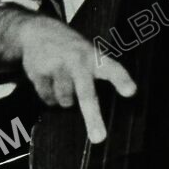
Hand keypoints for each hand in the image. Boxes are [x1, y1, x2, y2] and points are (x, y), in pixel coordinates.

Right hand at [17, 15, 135, 142]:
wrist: (37, 30)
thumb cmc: (71, 49)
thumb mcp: (89, 52)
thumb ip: (99, 71)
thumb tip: (115, 99)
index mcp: (94, 56)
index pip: (112, 69)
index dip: (121, 80)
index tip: (131, 91)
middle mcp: (77, 61)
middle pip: (86, 94)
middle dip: (93, 118)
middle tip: (99, 138)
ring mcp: (57, 66)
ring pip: (65, 101)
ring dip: (65, 100)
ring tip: (64, 84)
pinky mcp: (39, 72)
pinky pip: (48, 98)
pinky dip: (49, 96)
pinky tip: (49, 81)